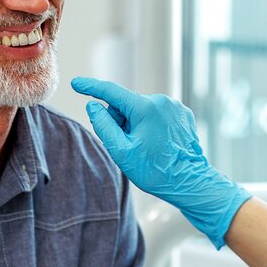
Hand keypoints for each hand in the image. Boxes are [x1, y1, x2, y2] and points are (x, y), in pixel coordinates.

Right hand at [70, 76, 250, 248]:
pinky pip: (157, 114)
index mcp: (145, 107)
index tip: (76, 83)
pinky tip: (157, 144)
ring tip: (146, 147)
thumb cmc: (154, 171)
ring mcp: (175, 107)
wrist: (189, 183)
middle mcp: (162, 101)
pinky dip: (151, 125)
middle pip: (127, 104)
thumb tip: (94, 106)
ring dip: (136, 124)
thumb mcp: (121, 151)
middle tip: (128, 145)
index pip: (111, 92)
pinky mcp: (183, 115)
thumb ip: (104, 125)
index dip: (91, 87)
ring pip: (142, 110)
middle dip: (121, 121)